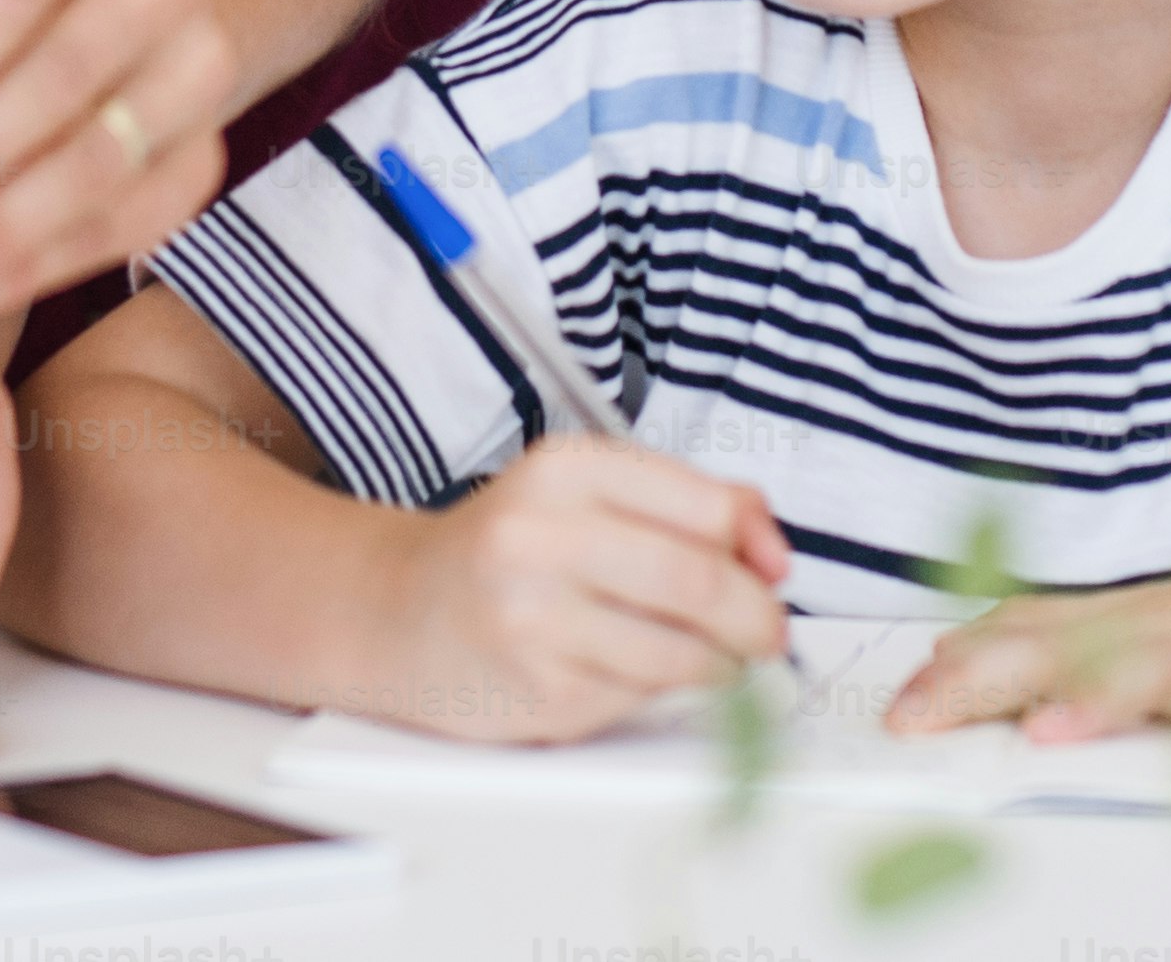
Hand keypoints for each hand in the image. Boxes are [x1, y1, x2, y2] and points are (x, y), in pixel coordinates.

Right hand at [367, 438, 787, 745]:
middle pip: (698, 582)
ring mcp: (533, 620)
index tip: (773, 572)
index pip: (702, 508)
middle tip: (766, 635)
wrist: (397, 612)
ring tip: (707, 656)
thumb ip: (684, 506)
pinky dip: (659, 693)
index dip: (756, 549)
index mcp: (563, 471)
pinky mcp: (538, 694)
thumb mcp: (585, 496)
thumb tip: (774, 553)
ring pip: (681, 654)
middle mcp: (540, 537)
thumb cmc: (511, 551)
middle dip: (754, 618)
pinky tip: (630, 671)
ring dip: (718, 666)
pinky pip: (640, 700)